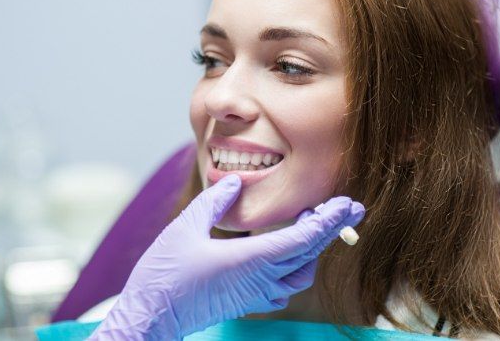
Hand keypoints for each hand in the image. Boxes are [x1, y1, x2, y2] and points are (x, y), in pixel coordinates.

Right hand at [89, 174, 364, 339]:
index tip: (347, 204)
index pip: (303, 239)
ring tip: (314, 226)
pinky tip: (286, 258)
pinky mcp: (246, 302)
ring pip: (301, 275)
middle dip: (331, 229)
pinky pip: (284, 289)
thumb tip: (235, 182)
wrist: (151, 316)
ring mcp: (255, 295)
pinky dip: (295, 270)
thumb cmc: (164, 274)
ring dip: (313, 250)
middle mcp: (260, 279)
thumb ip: (214, 201)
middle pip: (309, 254)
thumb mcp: (185, 227)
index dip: (328, 220)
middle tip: (348, 207)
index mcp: (250, 259)